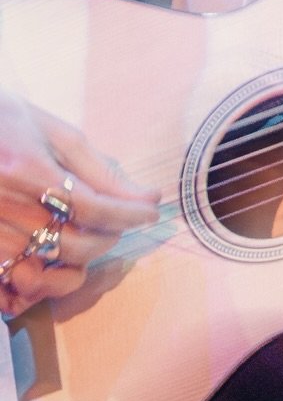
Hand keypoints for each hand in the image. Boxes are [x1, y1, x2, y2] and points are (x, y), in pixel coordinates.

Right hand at [0, 90, 159, 318]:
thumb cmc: (8, 122)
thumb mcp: (55, 134)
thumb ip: (100, 169)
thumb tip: (146, 197)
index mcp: (26, 170)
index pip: (92, 207)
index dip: (129, 214)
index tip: (151, 212)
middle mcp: (5, 204)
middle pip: (74, 243)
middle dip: (109, 236)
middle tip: (119, 221)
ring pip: (50, 265)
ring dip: (82, 256)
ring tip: (92, 234)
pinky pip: (18, 278)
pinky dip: (46, 278)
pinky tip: (59, 259)